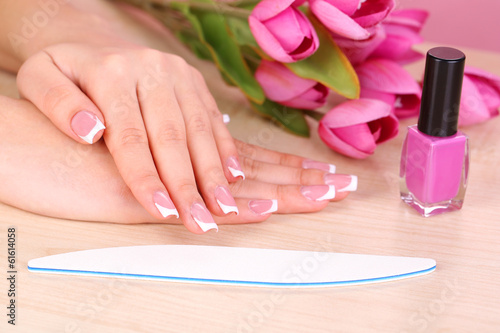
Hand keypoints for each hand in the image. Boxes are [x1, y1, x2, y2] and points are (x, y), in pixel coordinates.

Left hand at [16, 42, 243, 232]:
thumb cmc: (68, 72)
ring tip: (224, 209)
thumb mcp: (40, 79)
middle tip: (201, 222)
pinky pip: (213, 118)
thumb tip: (90, 131)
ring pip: (199, 130)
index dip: (147, 178)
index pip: (131, 136)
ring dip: (214, 173)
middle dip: (188, 185)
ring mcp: (177, 73)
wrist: (94, 43)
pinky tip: (233, 177)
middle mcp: (151, 69)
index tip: (162, 211)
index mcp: (111, 72)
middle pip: (172, 137)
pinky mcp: (194, 81)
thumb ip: (57, 104)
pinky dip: (225, 149)